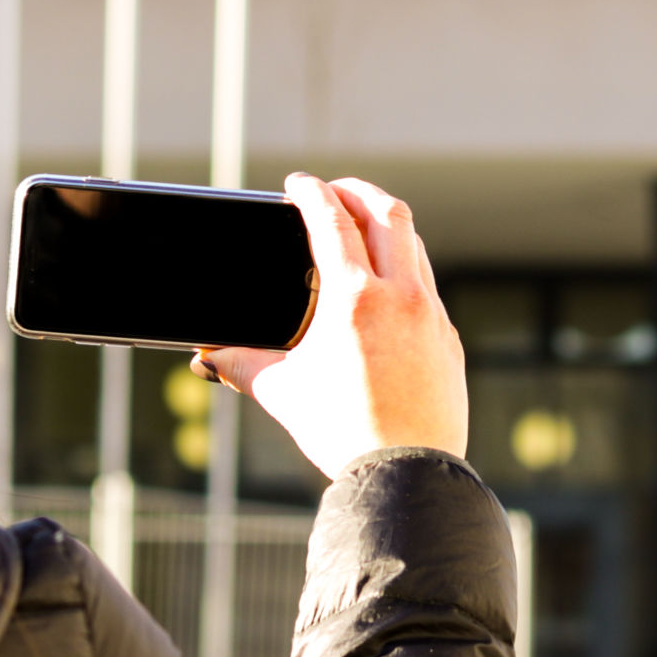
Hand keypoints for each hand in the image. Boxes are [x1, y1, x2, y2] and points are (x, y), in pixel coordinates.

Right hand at [197, 175, 467, 479]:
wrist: (406, 472)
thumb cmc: (342, 433)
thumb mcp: (283, 392)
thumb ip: (241, 364)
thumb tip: (209, 356)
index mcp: (354, 298)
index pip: (331, 220)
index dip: (311, 192)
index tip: (298, 184)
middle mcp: (400, 296)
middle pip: (386, 212)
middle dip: (357, 191)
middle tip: (334, 191)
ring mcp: (431, 315)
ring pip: (414, 245)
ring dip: (386, 226)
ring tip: (362, 229)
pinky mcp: (447, 339)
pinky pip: (427, 286)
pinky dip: (404, 269)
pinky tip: (387, 288)